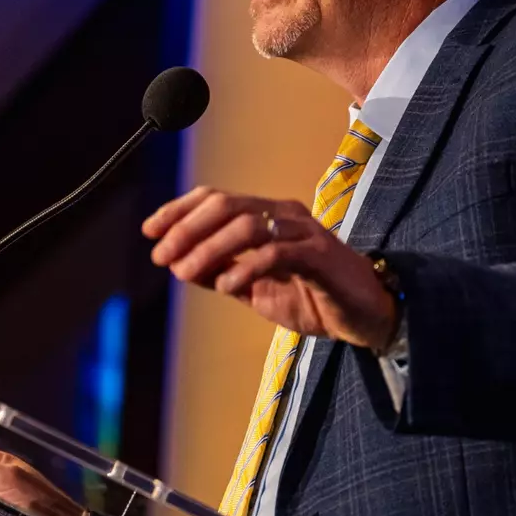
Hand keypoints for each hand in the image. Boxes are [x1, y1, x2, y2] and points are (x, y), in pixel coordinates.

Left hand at [142, 186, 396, 349]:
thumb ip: (223, 272)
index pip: (216, 198)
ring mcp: (304, 232)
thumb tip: (181, 265)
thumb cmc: (313, 297)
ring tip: (185, 273)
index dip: (179, 210)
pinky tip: (228, 286)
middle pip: (226, 204)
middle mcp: (284, 215)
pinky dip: (246, 268)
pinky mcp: (320, 256)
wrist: (366, 316)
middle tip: (162, 254)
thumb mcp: (257, 288)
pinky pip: (276, 253)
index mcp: (268, 216)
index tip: (149, 231)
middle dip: (187, 227)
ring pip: (247, 224)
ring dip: (209, 248)